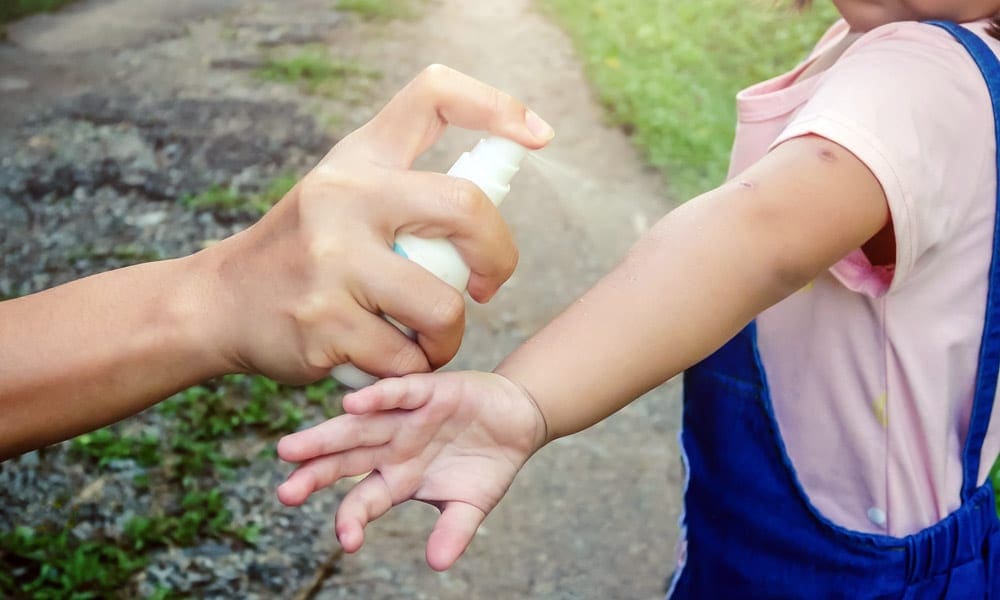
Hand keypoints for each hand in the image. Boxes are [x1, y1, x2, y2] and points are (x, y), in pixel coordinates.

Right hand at [189, 65, 554, 383]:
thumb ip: (405, 186)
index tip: (539, 136)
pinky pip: (405, 357)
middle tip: (486, 285)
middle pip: (466, 207)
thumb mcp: (342, 192)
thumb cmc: (304, 249)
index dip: (497, 106)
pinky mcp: (324, 323)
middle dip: (499, 257)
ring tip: (429, 339)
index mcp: (358, 159)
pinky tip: (388, 357)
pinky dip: (410, 367)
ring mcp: (331, 260)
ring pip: (443, 306)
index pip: (433, 96)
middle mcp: (345, 196)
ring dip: (450, 336)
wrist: (220, 303)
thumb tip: (491, 195)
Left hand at [275, 371, 547, 569]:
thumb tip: (439, 564)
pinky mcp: (427, 392)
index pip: (363, 500)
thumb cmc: (487, 462)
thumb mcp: (472, 504)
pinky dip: (377, 397)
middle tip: (284, 493)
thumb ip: (454, 531)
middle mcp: (392, 447)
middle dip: (314, 475)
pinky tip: (351, 404)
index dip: (352, 519)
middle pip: (345, 461)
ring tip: (292, 450)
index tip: (347, 541)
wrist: (517, 417)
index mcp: (397, 478)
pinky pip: (398, 394)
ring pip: (359, 427)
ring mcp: (405, 419)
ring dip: (327, 437)